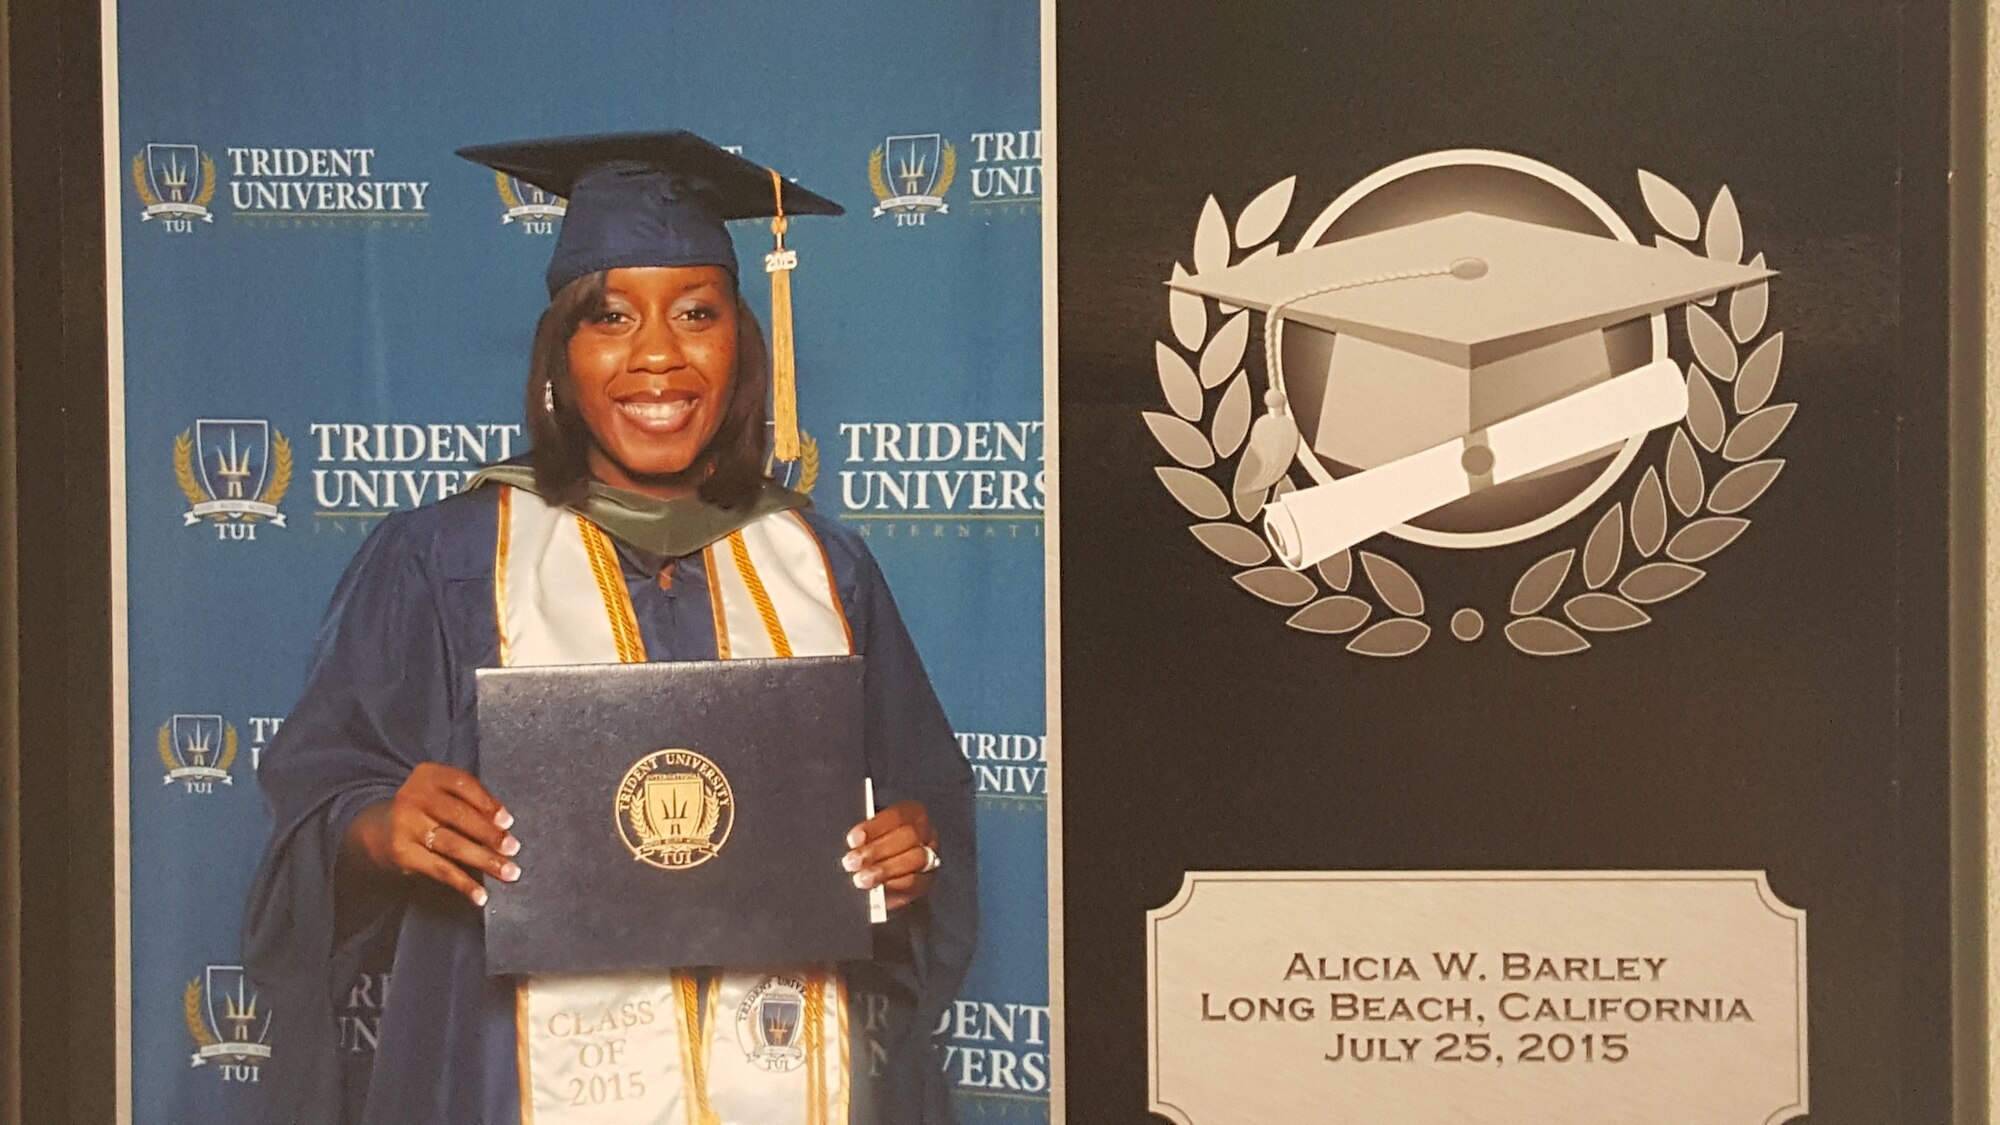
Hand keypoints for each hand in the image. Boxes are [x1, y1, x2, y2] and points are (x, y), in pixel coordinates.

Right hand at [346, 763, 519, 906]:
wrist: (374, 829)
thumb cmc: (423, 810)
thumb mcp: (439, 793)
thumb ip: (467, 802)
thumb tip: (505, 828)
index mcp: (428, 775)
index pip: (464, 784)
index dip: (488, 803)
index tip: (508, 821)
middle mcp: (414, 796)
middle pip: (460, 815)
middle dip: (491, 834)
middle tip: (514, 848)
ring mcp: (406, 825)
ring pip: (453, 844)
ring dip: (485, 860)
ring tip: (509, 872)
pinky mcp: (402, 853)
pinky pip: (440, 870)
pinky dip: (464, 884)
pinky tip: (481, 895)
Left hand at [842, 800, 939, 911]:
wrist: (888, 881)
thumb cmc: (877, 850)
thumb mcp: (871, 836)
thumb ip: (867, 836)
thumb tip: (855, 842)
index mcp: (912, 813)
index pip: (896, 815)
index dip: (874, 827)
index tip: (853, 840)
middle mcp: (925, 832)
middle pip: (909, 835)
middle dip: (878, 849)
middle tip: (853, 861)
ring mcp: (930, 856)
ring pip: (915, 858)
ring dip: (884, 869)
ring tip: (862, 878)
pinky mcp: (927, 880)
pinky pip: (915, 880)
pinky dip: (894, 883)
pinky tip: (878, 886)